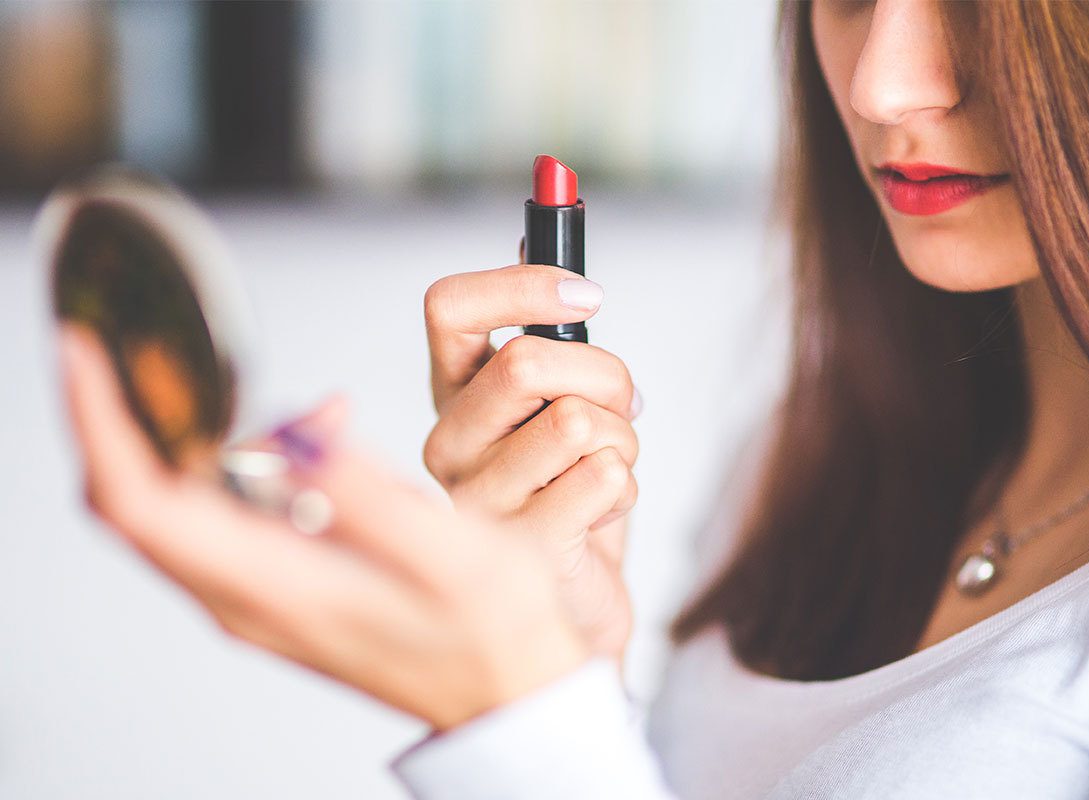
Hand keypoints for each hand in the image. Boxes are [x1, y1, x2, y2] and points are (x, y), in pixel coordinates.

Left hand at [58, 324, 587, 730]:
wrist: (509, 691)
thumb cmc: (494, 634)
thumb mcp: (453, 557)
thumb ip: (368, 497)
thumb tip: (295, 432)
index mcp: (276, 587)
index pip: (142, 501)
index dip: (102, 421)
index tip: (84, 351)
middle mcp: (246, 596)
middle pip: (136, 499)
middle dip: (123, 413)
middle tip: (139, 344)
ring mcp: (256, 595)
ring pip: (174, 504)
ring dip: (198, 431)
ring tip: (284, 395)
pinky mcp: (277, 586)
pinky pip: (222, 513)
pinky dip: (244, 456)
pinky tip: (317, 434)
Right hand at [423, 264, 640, 657]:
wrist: (573, 601)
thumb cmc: (568, 491)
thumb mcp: (558, 401)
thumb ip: (546, 331)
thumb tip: (541, 233)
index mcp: (453, 395)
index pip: (448, 307)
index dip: (522, 283)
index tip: (589, 295)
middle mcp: (448, 443)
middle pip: (528, 361)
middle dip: (607, 376)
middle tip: (620, 406)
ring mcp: (477, 499)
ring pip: (580, 421)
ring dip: (624, 439)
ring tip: (607, 468)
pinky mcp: (520, 549)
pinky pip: (606, 478)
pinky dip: (627, 487)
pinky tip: (600, 512)